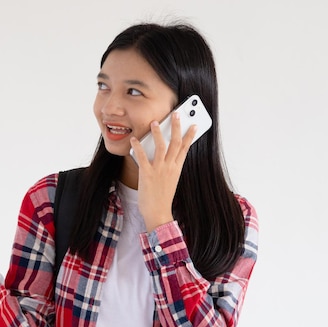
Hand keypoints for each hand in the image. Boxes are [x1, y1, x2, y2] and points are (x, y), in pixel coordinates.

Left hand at [130, 112, 196, 231]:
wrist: (158, 213)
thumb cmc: (162, 198)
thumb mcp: (170, 180)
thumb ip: (169, 167)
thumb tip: (166, 155)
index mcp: (177, 168)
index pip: (185, 148)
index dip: (190, 135)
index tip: (193, 125)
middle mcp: (170, 167)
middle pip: (176, 143)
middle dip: (176, 127)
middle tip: (176, 114)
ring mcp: (159, 170)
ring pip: (161, 146)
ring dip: (158, 132)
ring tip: (154, 122)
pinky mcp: (147, 174)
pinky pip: (143, 157)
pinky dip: (138, 147)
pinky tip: (134, 139)